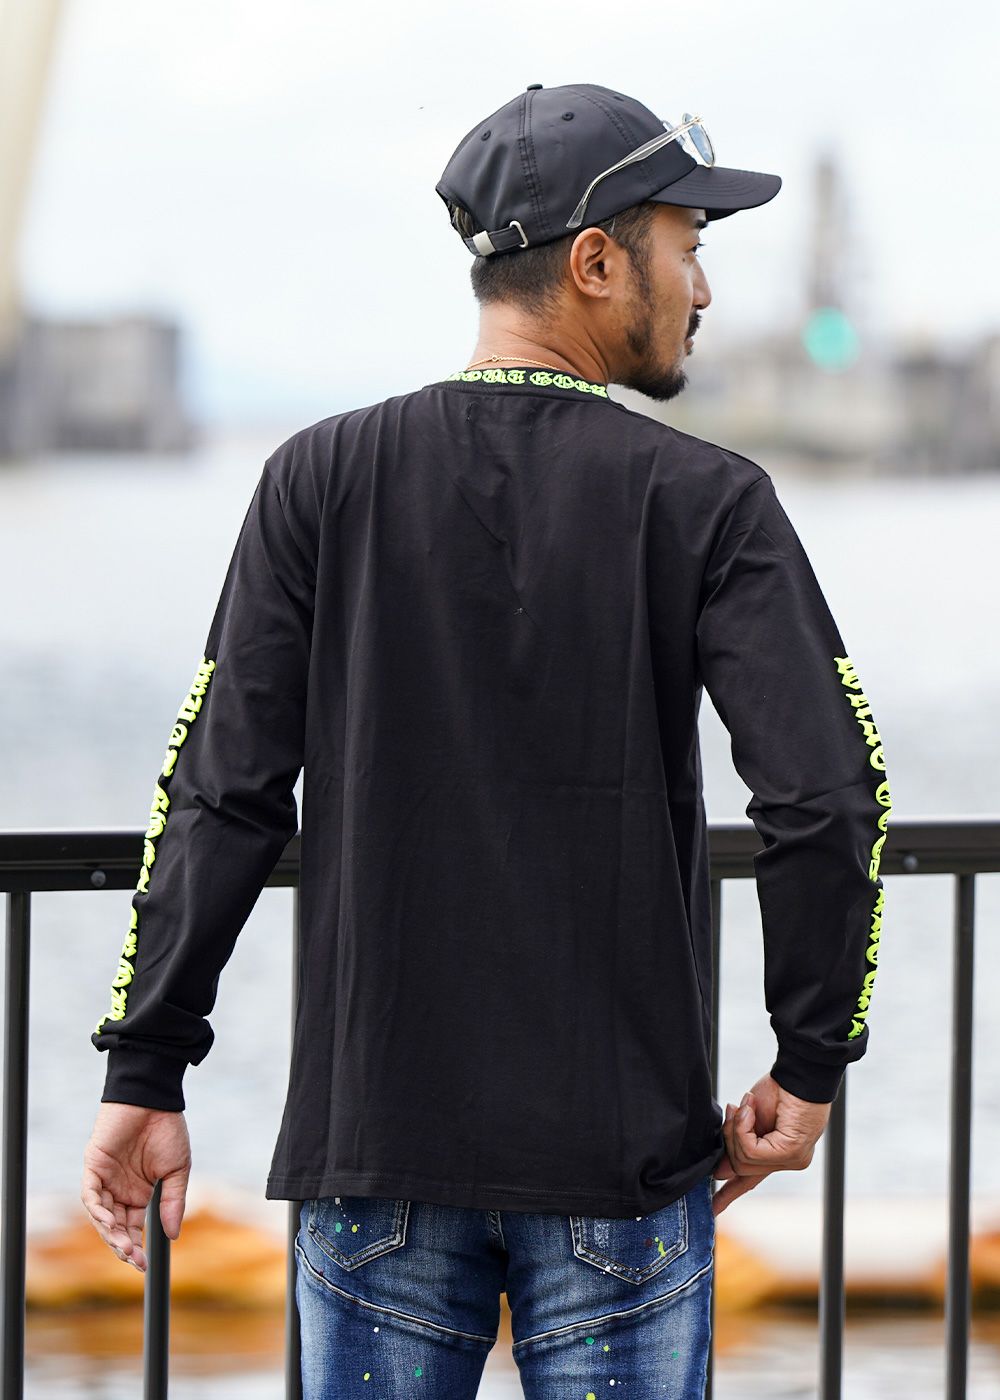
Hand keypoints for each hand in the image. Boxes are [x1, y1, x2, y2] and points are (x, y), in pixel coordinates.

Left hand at [81, 1102, 190, 1272]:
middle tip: (134, 1260)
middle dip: (123, 1246)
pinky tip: (111, 1222)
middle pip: (115, 1227)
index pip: (133, 1227)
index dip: (136, 1246)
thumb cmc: (167, 1129)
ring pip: (101, 1216)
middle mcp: (119, 1190)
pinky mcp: (94, 1166)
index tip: (144, 1264)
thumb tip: (173, 1235)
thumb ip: (173, 1201)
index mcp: (138, 1193)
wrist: (154, 1098)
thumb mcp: (177, 1170)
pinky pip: (91, 1195)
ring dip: (110, 1233)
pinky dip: (98, 1211)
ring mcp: (105, 1179)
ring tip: (124, 1247)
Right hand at [712, 1073, 831, 1216]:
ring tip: (745, 1105)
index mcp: (777, 1153)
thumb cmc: (778, 1089)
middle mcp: (786, 1161)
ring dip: (736, 1129)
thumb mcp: (750, 1117)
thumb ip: (739, 1143)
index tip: (713, 1209)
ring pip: (744, 1161)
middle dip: (729, 1139)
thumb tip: (720, 1171)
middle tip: (732, 1110)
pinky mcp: (791, 1153)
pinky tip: (750, 1109)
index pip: (751, 1180)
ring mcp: (792, 1160)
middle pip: (741, 1168)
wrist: (799, 1072)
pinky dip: (743, 1128)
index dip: (730, 1194)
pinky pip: (752, 1151)